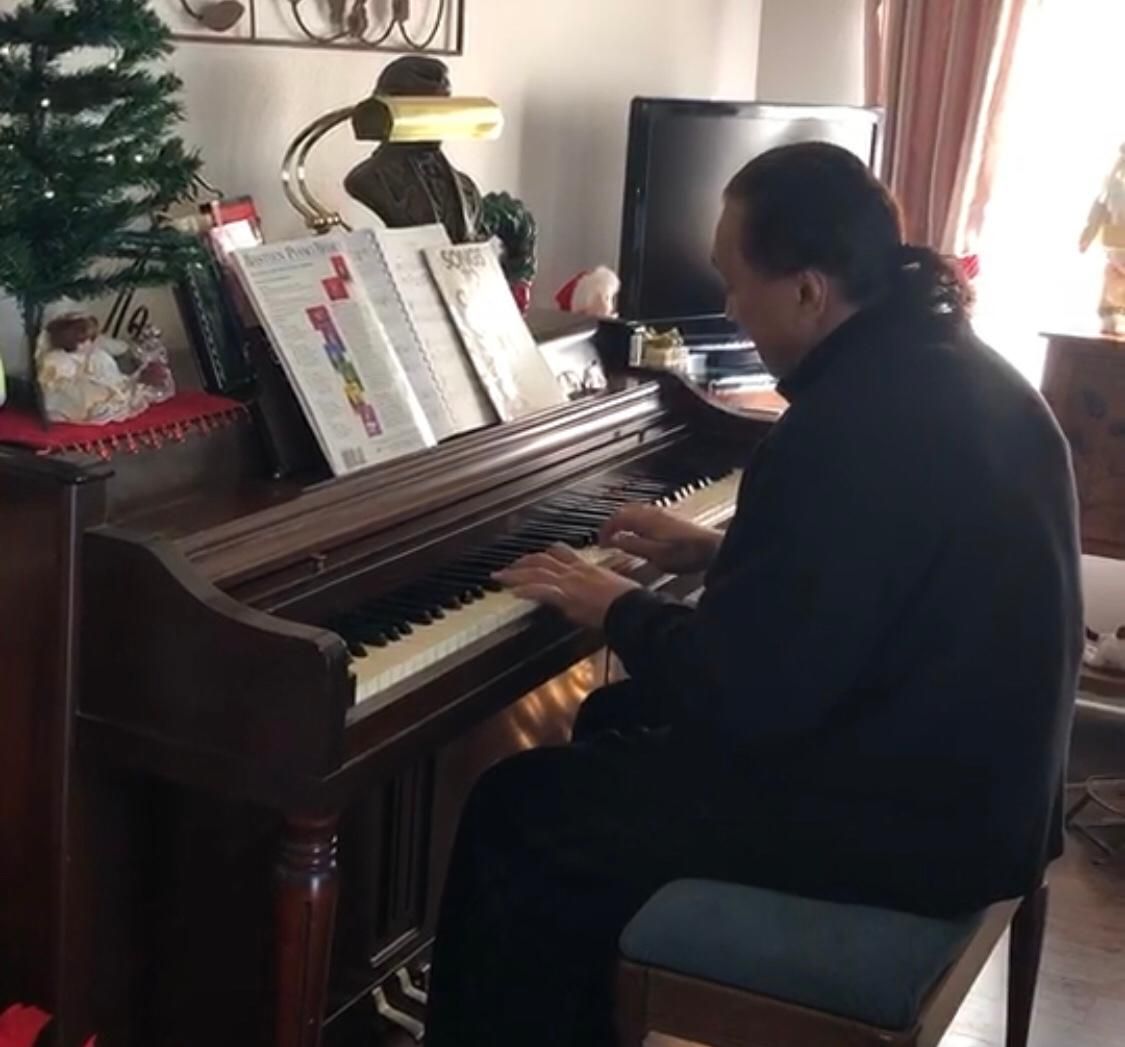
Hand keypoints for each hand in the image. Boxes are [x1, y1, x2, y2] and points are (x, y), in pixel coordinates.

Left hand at [493, 544, 640, 628]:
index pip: (561, 553)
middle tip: (508, 567)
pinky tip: (514, 593)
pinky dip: (526, 590)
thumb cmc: (629, 602)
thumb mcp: (614, 587)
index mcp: (587, 567)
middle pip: (542, 560)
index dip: (544, 554)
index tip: (533, 557)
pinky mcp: (567, 597)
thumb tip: (592, 592)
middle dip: (523, 562)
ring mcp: (570, 583)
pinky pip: (541, 590)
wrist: (632, 609)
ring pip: (536, 572)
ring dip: (515, 574)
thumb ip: (599, 585)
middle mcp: (575, 571)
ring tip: (500, 577)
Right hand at [598, 504, 722, 574]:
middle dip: (612, 523)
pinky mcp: (670, 517)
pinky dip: (635, 522)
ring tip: (619, 536)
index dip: (605, 530)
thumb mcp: (654, 555)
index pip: (616, 518)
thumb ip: (632, 545)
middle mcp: (652, 512)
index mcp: (645, 519)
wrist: (713, 548)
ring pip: (635, 511)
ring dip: (623, 521)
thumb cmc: (687, 553)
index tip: (600, 542)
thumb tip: (615, 540)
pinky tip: (639, 533)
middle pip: (624, 511)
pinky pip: (645, 514)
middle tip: (606, 538)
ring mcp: (662, 513)